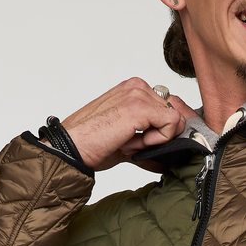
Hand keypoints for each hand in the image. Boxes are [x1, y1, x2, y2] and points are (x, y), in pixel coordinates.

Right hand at [60, 78, 197, 170]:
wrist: (71, 148)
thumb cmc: (90, 144)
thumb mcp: (127, 141)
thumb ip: (149, 142)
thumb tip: (167, 158)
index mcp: (133, 90)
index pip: (170, 108)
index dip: (160, 132)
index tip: (137, 142)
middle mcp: (137, 87)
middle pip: (175, 113)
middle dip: (159, 135)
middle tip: (130, 143)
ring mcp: (138, 94)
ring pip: (175, 119)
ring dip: (155, 139)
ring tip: (127, 142)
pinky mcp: (140, 107)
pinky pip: (171, 124)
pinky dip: (157, 140)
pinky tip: (132, 143)